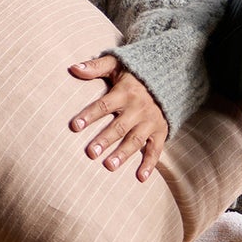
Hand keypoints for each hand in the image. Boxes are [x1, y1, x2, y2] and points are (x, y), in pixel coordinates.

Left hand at [67, 55, 167, 181]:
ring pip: (135, 140)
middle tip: (90, 153)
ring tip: (108, 165)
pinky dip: (150, 164)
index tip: (74, 126)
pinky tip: (140, 178)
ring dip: (123, 154)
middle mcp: (138, 108)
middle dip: (105, 140)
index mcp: (125, 92)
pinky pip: (156, 149)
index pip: (104, 105)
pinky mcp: (161, 131)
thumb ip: (95, 67)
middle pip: (119, 126)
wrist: (168, 75)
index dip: (89, 115)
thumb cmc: (135, 71)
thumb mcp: (116, 63)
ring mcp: (150, 121)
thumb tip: (73, 68)